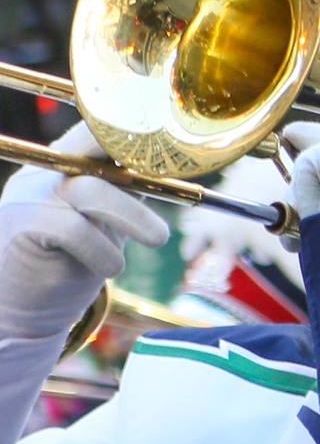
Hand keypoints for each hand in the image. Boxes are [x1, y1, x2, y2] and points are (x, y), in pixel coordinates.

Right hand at [0, 127, 167, 343]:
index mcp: (60, 166)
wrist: (19, 312)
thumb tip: (168, 170)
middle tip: (176, 192)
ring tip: (156, 239)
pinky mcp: (25, 227)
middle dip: (143, 169)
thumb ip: (124, 192)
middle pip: (96, 150)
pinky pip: (75, 230)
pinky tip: (109, 269)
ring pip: (92, 191)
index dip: (136, 133)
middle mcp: (42, 174)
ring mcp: (29, 198)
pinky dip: (104, 252)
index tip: (174, 151)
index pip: (96, 131)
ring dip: (135, 218)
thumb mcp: (103, 221)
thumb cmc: (70, 266)